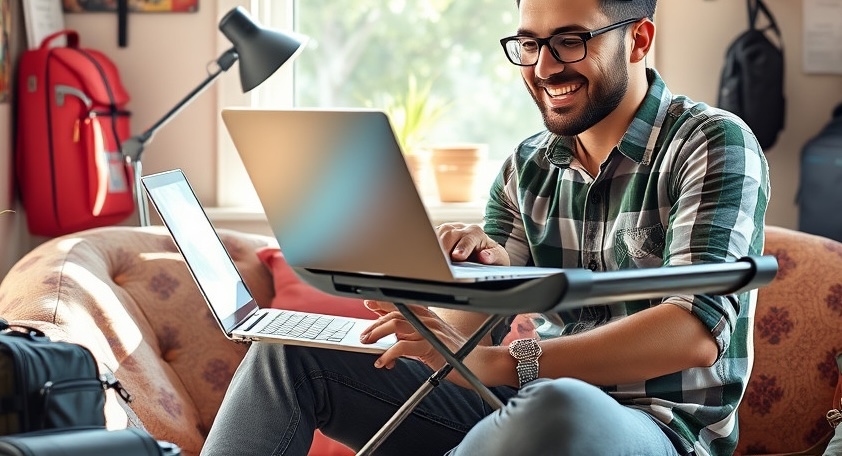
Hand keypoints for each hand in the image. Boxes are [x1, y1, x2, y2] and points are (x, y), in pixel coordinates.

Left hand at [360, 300, 479, 385]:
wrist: (482, 363)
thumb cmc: (461, 355)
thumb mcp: (434, 343)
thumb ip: (415, 340)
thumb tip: (394, 344)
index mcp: (430, 318)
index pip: (403, 304)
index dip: (383, 303)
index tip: (368, 304)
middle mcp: (429, 320)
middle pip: (396, 312)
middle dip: (375, 322)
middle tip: (364, 334)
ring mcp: (431, 332)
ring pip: (397, 324)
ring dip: (378, 332)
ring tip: (367, 343)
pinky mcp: (433, 346)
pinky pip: (405, 346)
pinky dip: (390, 354)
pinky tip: (384, 361)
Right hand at [436, 223, 509, 265]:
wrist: (485, 255)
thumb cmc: (491, 258)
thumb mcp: (499, 259)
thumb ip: (493, 257)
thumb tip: (484, 256)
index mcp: (476, 233)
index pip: (468, 238)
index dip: (463, 247)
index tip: (458, 256)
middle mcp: (461, 229)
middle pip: (449, 234)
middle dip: (444, 248)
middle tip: (442, 263)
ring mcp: (448, 231)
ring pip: (438, 234)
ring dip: (435, 247)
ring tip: (433, 262)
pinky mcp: (438, 236)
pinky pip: (430, 238)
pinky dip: (429, 246)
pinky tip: (428, 257)